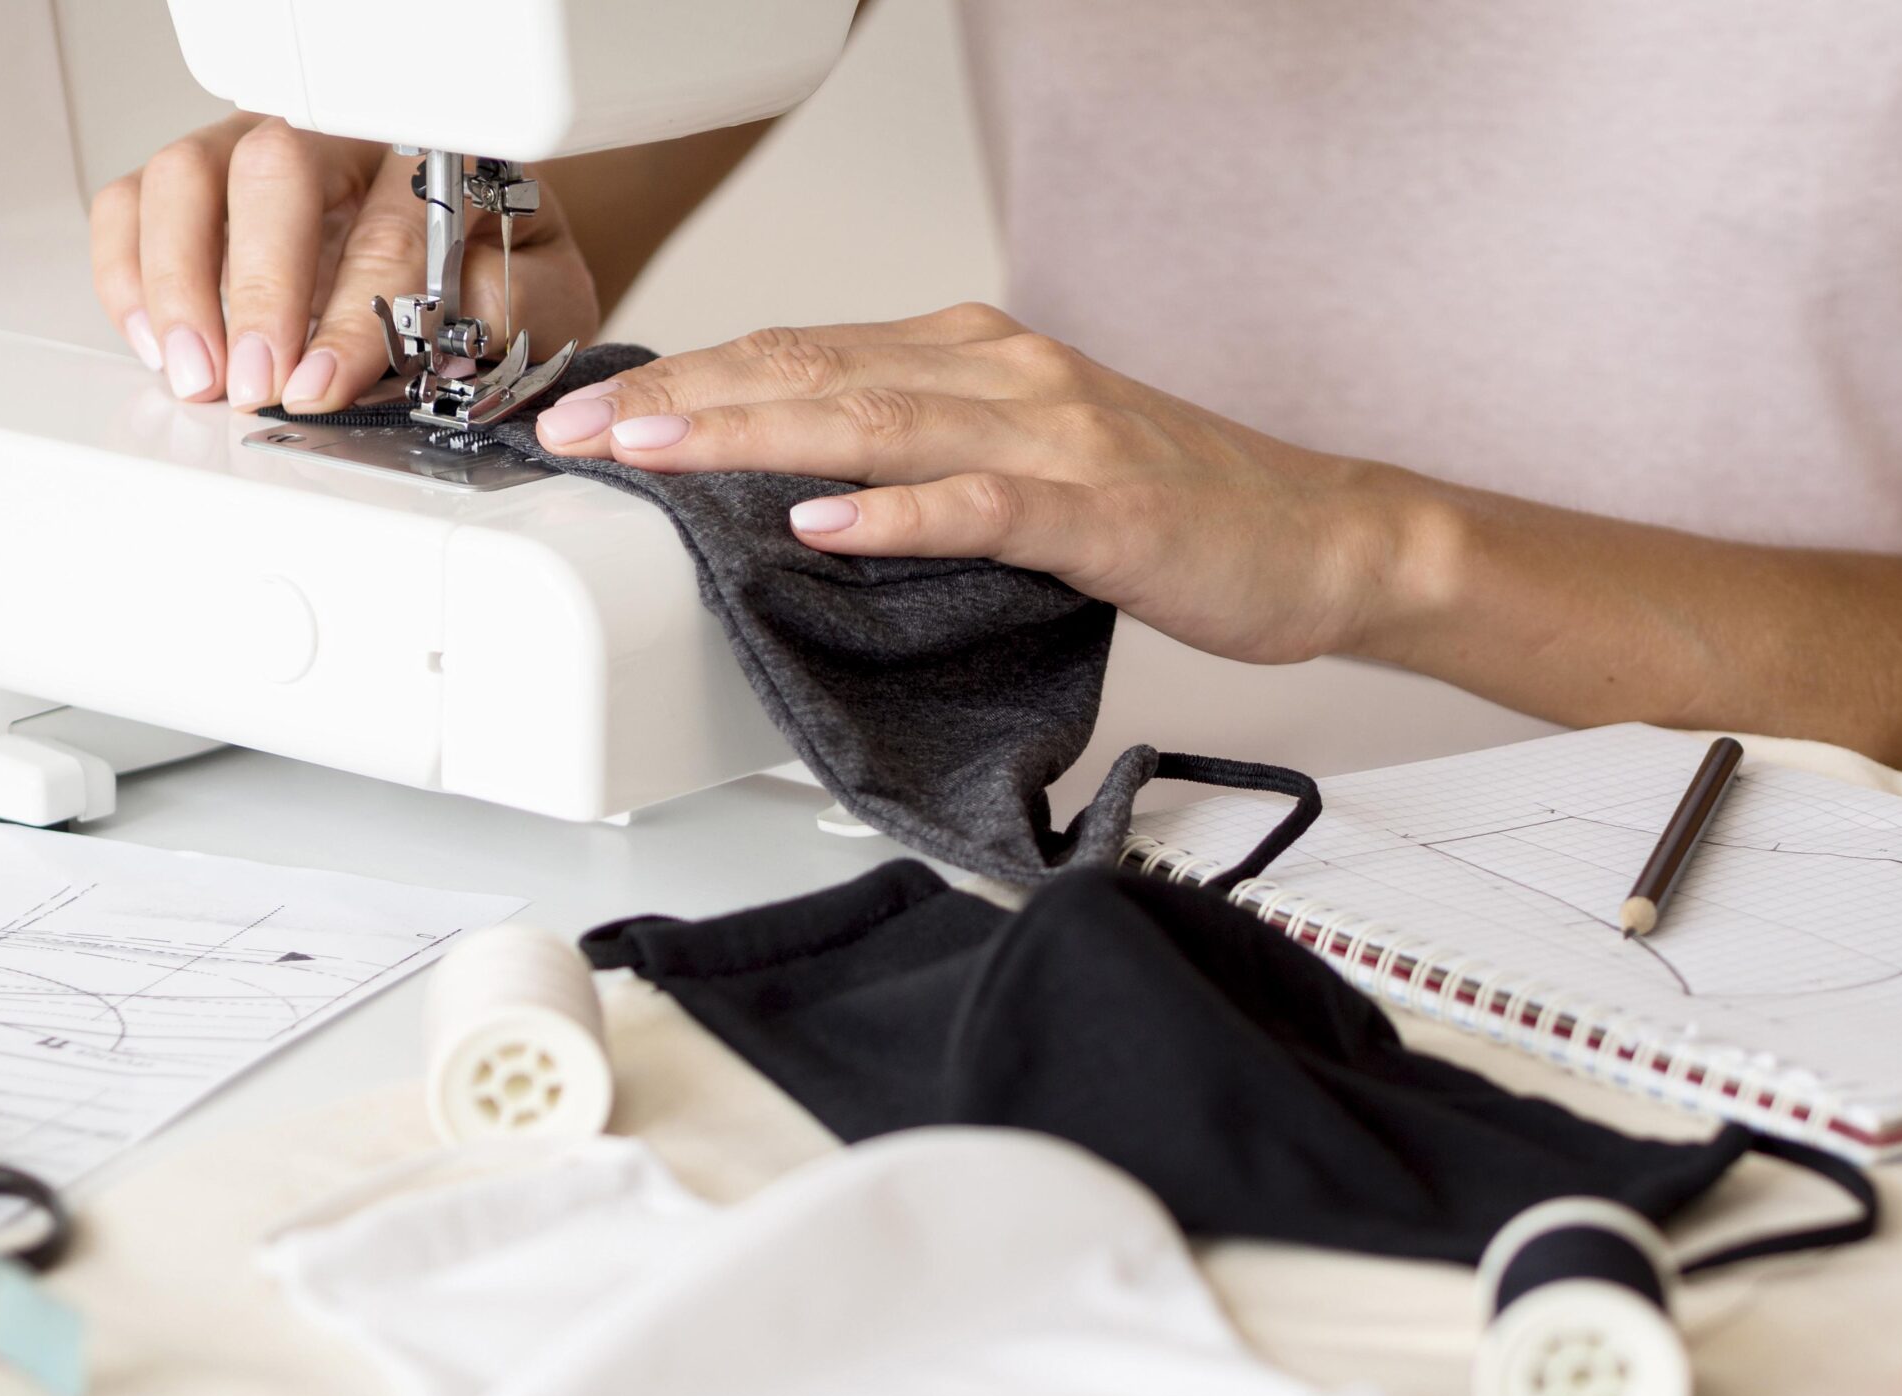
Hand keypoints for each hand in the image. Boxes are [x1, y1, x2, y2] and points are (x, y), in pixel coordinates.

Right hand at [89, 115, 600, 411]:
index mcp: (435, 156)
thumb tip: (448, 339)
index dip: (352, 314)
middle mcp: (337, 139)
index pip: (389, 227)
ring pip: (189, 176)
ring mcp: (256, 148)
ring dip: (178, 283)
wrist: (481, 239)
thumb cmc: (501, 266)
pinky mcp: (201, 180)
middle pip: (272, 172)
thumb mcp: (544, 292)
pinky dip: (129, 273)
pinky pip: (134, 201)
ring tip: (197, 376)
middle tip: (254, 383)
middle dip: (256, 290)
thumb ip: (517, 309)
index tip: (322, 382)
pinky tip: (158, 343)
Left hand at [529, 303, 1427, 665]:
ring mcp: (1055, 437)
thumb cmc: (1182, 511)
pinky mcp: (1102, 510)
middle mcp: (1006, 375)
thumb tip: (805, 489)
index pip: (805, 352)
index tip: (597, 412)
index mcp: (981, 360)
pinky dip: (895, 515)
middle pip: (813, 371)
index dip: (690, 379)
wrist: (1323, 537)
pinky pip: (982, 507)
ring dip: (748, 435)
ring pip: (874, 421)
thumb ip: (925, 461)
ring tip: (651, 454)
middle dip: (681, 400)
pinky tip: (822, 524)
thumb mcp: (1030, 464)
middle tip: (578, 431)